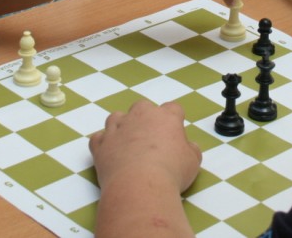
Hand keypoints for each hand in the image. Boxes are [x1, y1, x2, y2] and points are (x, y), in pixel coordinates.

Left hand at [90, 101, 200, 236]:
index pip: (173, 108)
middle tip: (151, 138)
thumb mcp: (193, 162)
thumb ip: (190, 149)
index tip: (175, 131)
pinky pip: (98, 138)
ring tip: (128, 144)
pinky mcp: (101, 144)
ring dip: (121, 126)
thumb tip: (188, 146)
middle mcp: (140, 116)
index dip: (175, 118)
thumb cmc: (171, 172)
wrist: (140, 185)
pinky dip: (103, 143)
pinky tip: (109, 153)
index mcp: (165, 117)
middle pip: (142, 106)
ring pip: (116, 117)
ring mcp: (117, 128)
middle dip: (146, 118)